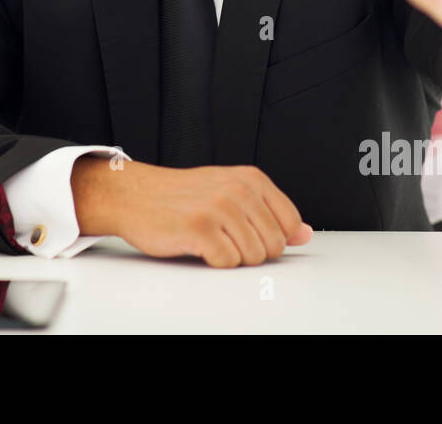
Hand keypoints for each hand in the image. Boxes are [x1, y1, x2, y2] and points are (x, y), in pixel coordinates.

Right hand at [71, 158, 312, 266]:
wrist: (136, 195)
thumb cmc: (182, 196)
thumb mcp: (231, 192)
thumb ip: (270, 212)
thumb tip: (305, 234)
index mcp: (250, 179)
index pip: (290, 224)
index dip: (273, 239)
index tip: (251, 234)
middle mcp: (238, 189)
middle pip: (273, 245)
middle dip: (251, 251)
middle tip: (225, 237)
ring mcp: (219, 208)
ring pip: (253, 257)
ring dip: (231, 257)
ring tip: (211, 239)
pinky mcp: (199, 228)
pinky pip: (227, 263)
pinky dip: (214, 262)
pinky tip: (199, 246)